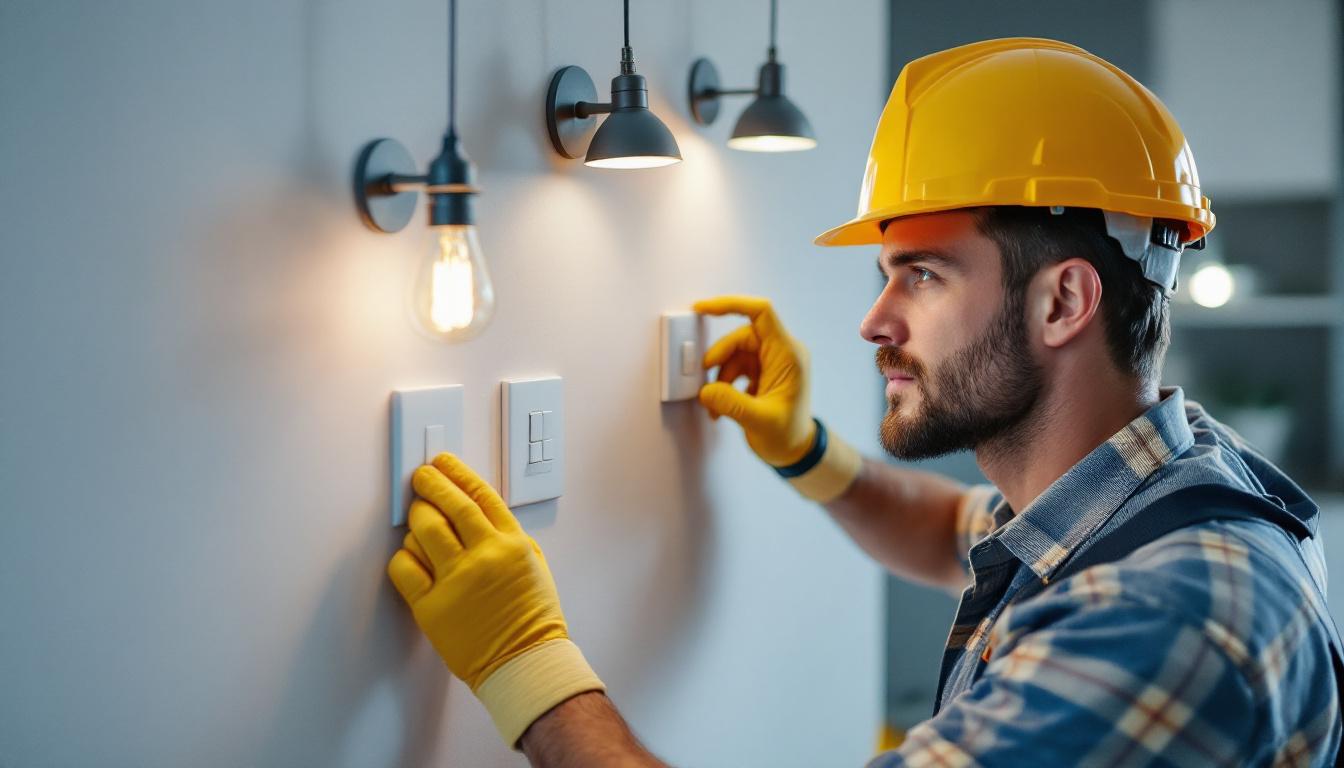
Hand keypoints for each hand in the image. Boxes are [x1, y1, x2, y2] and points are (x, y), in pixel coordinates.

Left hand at [388, 453, 603, 746]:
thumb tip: (479, 514)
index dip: (459, 473)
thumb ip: (509, 538)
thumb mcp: (534, 566)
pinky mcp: (432, 607)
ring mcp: (457, 580)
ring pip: (425, 530)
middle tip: (421, 476)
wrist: (524, 663)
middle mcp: (485, 556)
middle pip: (451, 504)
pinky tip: (408, 554)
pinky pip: (405, 568)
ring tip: (417, 515)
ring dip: (417, 516)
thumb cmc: (532, 620)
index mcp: (512, 544)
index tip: (444, 463)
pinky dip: (402, 556)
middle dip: (431, 483)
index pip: (481, 494)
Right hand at [693, 295, 815, 466]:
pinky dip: (724, 383)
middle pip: (742, 336)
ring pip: (736, 353)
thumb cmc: (788, 437)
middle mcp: (782, 353)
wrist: (796, 453)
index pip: (761, 313)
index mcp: (788, 355)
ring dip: (720, 376)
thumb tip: (706, 390)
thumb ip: (730, 403)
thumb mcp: (759, 421)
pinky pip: (737, 366)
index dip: (731, 304)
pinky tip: (721, 406)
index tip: (703, 308)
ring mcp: (772, 362)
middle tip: (707, 383)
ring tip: (715, 405)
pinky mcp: (763, 373)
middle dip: (719, 358)